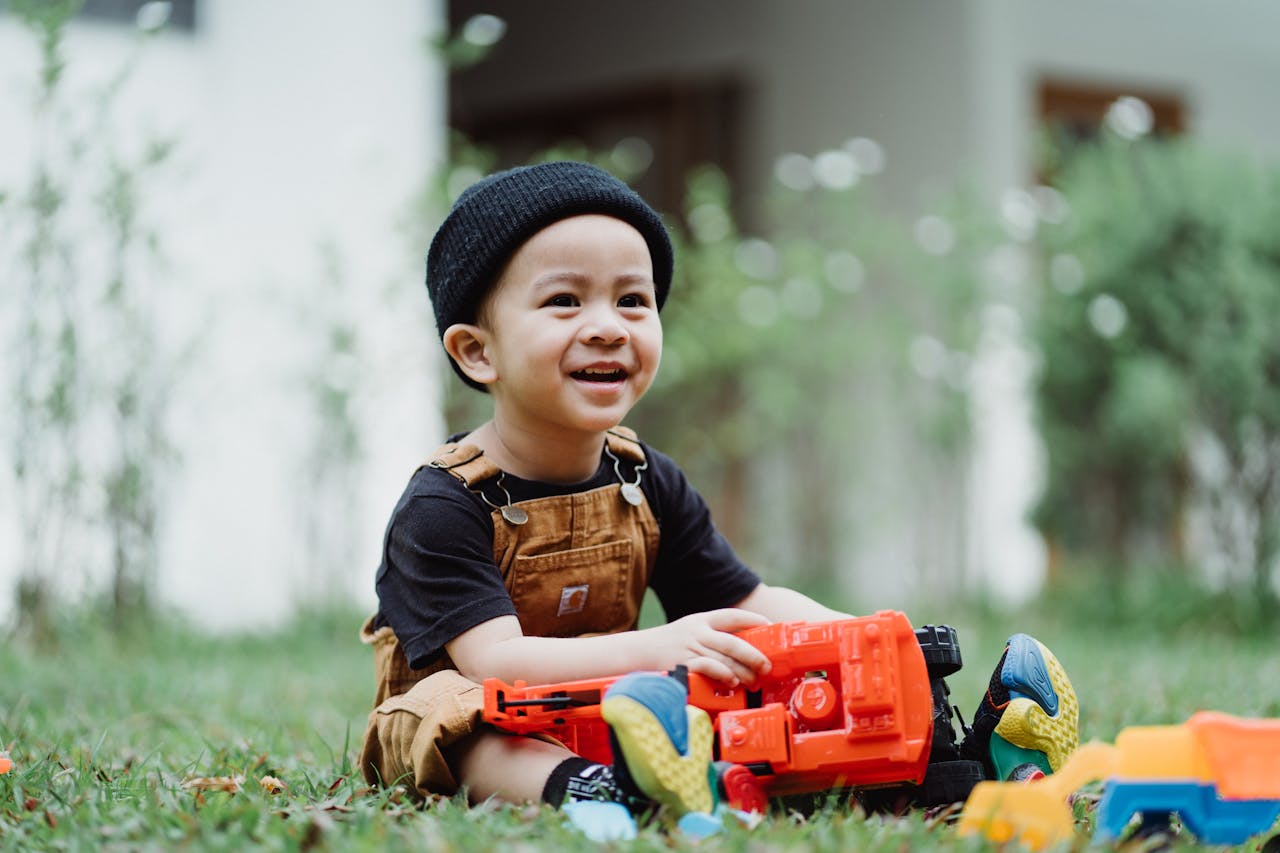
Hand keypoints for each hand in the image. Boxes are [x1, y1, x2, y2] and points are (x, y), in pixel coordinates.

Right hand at [648, 609, 772, 686]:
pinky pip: (709, 668)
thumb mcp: (691, 631)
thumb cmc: (669, 645)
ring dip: (743, 671)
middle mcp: (698, 631)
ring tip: (754, 681)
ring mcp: (690, 647)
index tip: (771, 626)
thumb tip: (747, 649)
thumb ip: (714, 636)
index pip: (732, 616)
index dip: (754, 620)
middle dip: (754, 655)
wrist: (637, 652)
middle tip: (767, 666)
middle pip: (733, 641)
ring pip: (725, 658)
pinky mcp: (683, 664)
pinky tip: (732, 682)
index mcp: (701, 620)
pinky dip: (723, 675)